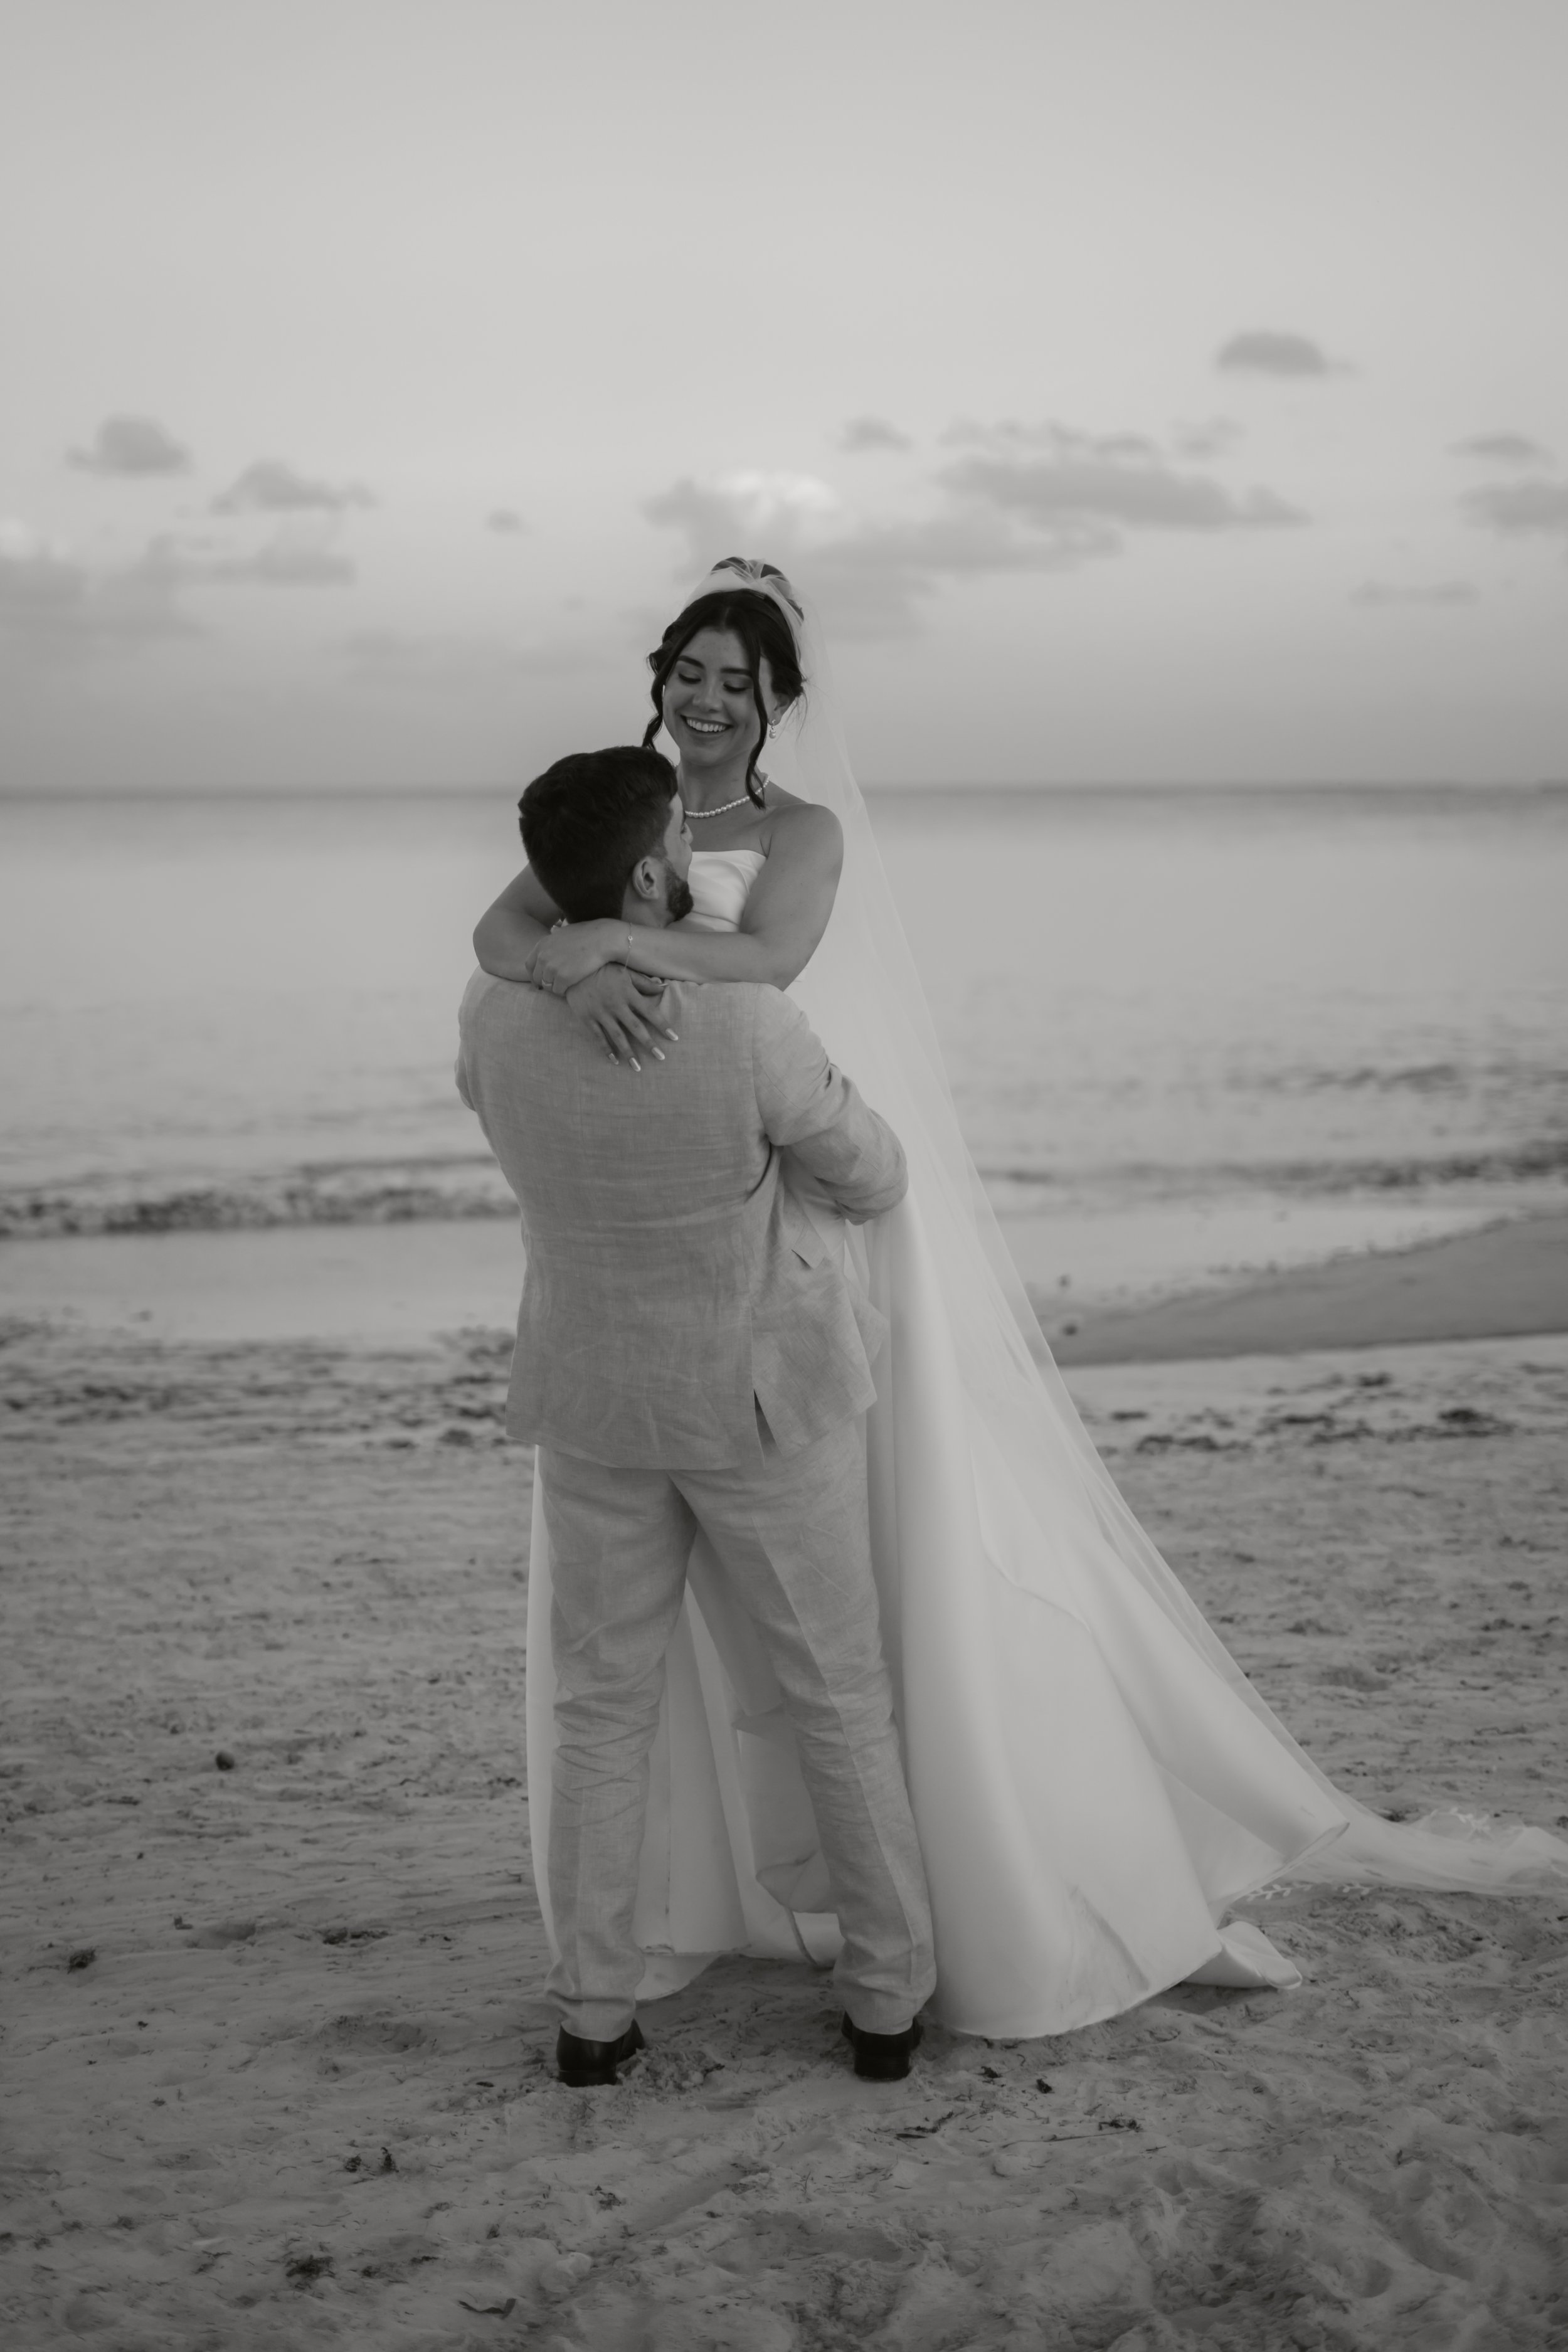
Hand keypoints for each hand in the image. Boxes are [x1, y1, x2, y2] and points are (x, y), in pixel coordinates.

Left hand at [527, 920, 623, 995]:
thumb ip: (552, 943)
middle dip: (547, 982)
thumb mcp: (563, 934)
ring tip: (569, 982)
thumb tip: (551, 947)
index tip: (544, 979)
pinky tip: (574, 984)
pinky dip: (565, 991)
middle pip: (537, 978)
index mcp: (542, 945)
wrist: (603, 939)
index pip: (529, 965)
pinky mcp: (563, 978)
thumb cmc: (587, 935)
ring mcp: (552, 968)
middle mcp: (543, 957)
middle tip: (559, 983)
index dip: (536, 975)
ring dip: (557, 987)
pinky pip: (559, 991)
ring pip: (548, 987)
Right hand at [563, 966, 678, 1070]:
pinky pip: (598, 1037)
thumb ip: (644, 982)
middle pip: (636, 1027)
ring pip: (618, 1036)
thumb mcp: (625, 972)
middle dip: (649, 1043)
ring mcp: (601, 1013)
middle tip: (661, 1057)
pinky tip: (615, 1060)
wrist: (574, 968)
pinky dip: (606, 1049)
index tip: (674, 1037)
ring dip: (629, 1052)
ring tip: (637, 1067)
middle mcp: (616, 1005)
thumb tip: (664, 988)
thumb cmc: (603, 968)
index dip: (662, 1025)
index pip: (650, 1011)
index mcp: (628, 993)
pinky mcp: (587, 1018)